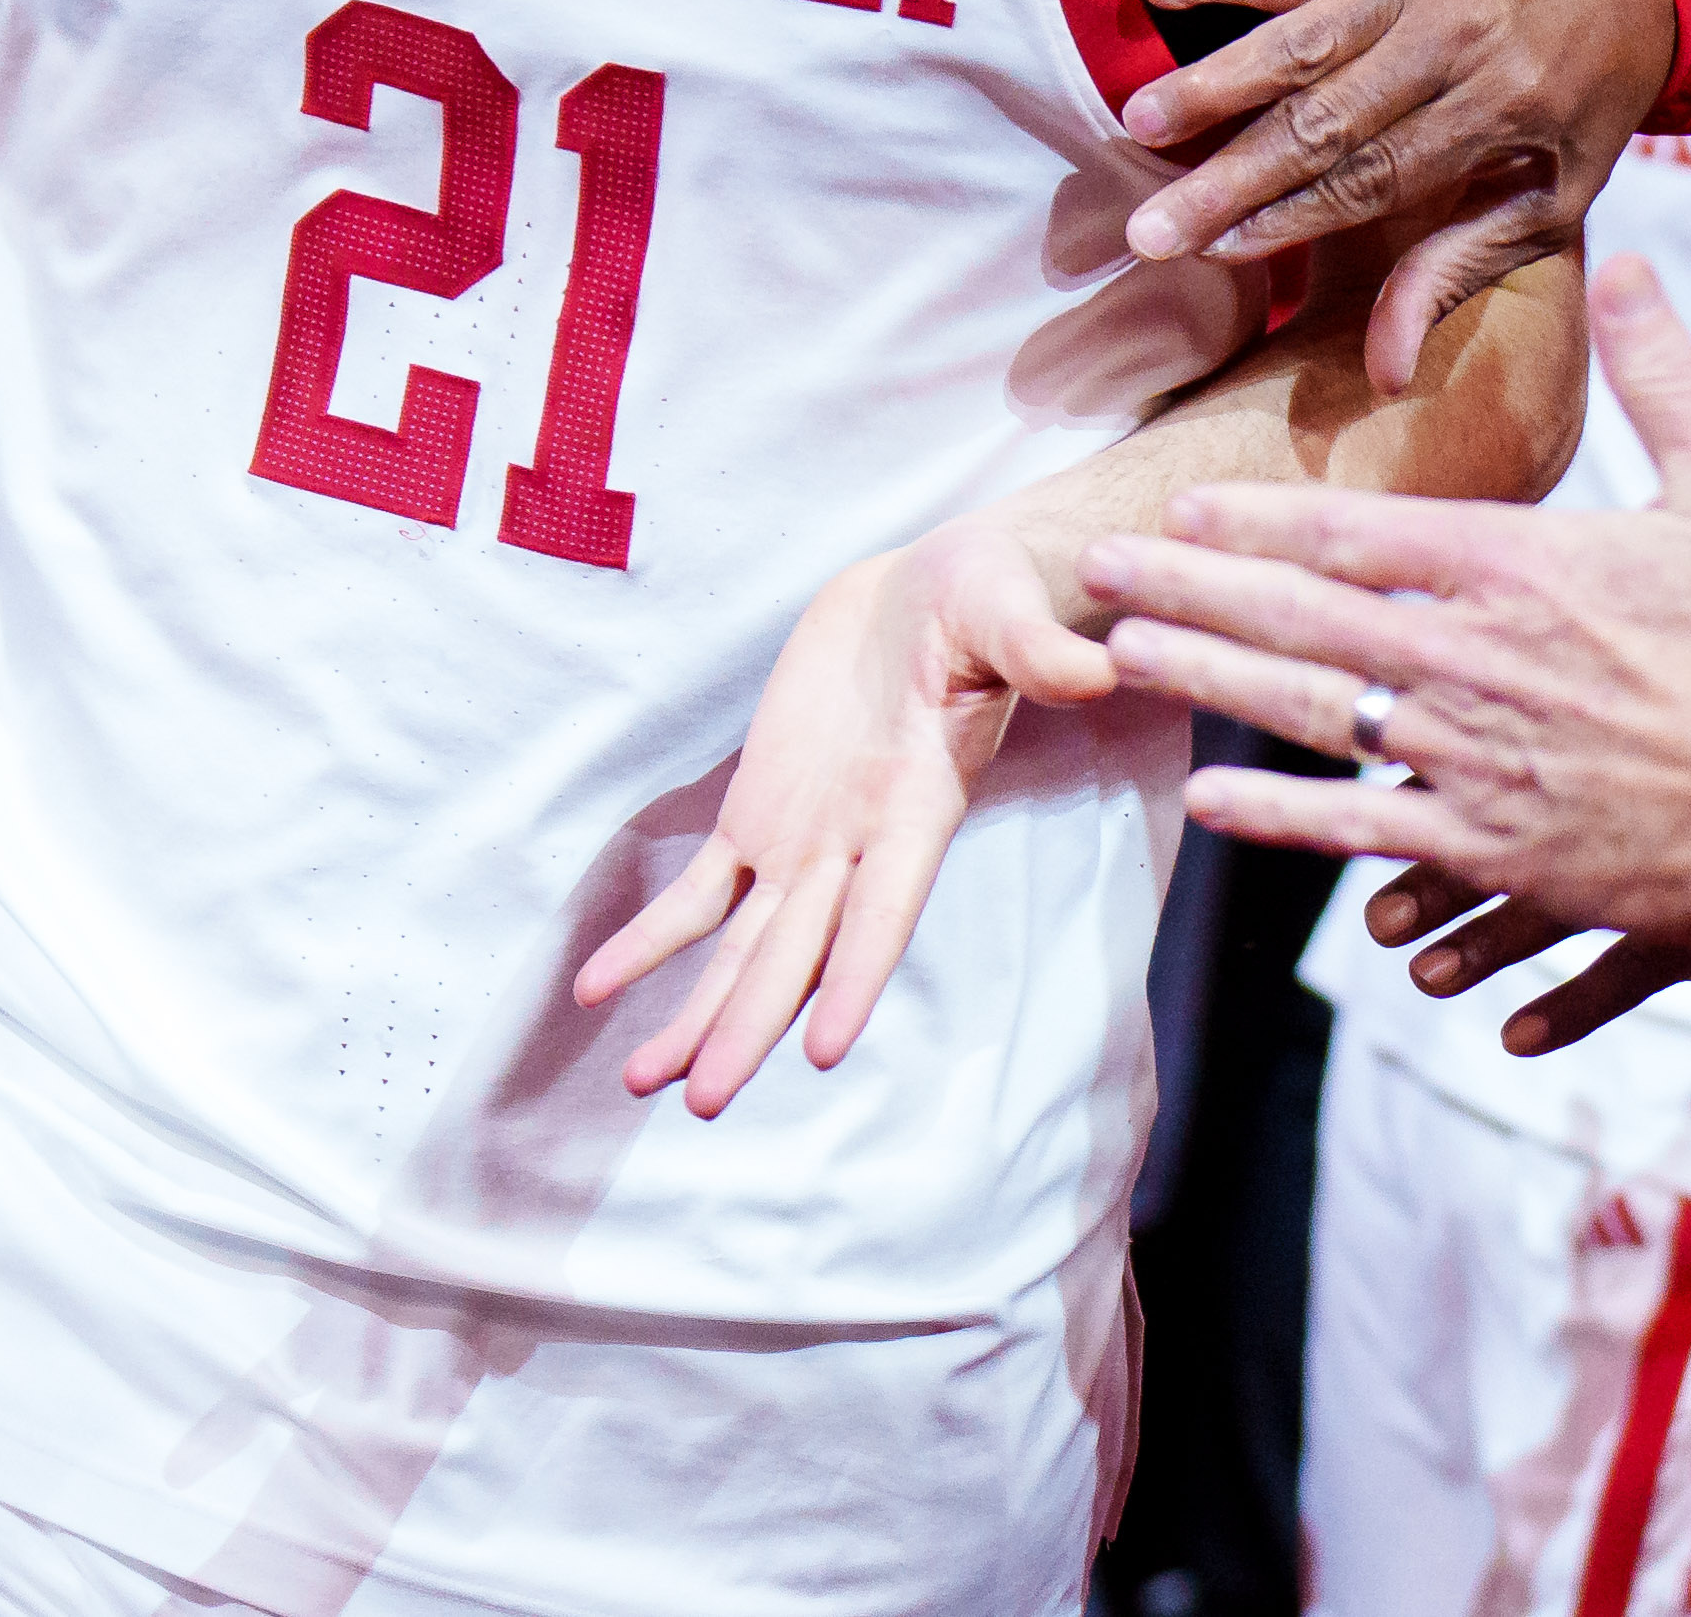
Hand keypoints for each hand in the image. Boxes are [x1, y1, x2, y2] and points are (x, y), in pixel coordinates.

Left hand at [570, 515, 1116, 1113]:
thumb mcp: (1008, 611)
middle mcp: (857, 845)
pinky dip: (650, 941)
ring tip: (641, 1082)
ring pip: (743, 946)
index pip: (887, 908)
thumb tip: (1092, 668)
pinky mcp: (759, 813)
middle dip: (750, 1025)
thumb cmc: (985, 598)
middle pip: (800, 953)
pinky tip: (597, 989)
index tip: (824, 1047)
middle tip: (706, 1100)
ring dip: (697, 1015)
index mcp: (917, 807)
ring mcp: (803, 839)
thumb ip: (1038, 651)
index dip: (857, 974)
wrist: (931, 590)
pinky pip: (697, 893)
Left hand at [1082, 254, 1690, 1053]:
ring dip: (1207, 685)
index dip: (1258, 518)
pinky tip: (1206, 806)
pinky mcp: (1499, 852)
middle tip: (1092, 567)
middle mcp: (1473, 665)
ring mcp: (1476, 766)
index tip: (1179, 502)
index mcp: (1522, 571)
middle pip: (1300, 620)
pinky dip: (1283, 822)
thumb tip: (1627, 260)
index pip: (1358, 532)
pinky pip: (1366, 836)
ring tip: (1119, 659)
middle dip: (1188, 589)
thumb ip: (1665, 377)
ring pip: (1307, 721)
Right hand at [1120, 0, 1677, 387]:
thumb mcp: (1551, 197)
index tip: (1215, 253)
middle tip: (1149, 228)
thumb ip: (1457, 271)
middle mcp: (1457, 37)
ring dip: (1213, 81)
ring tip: (1137, 122)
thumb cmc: (1577, 99)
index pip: (1377, 177)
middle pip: (1324, 120)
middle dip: (1229, 178)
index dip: (1293, 218)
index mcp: (1503, 109)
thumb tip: (1383, 373)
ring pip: (1298, 39)